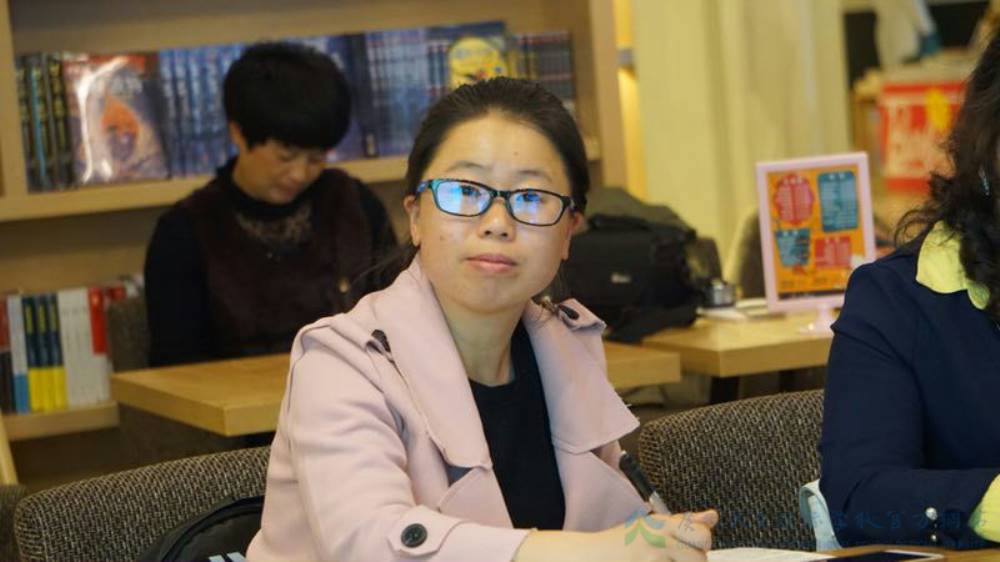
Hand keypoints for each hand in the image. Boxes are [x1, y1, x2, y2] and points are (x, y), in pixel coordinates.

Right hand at [514, 510, 717, 561]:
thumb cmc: (621, 544)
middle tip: (676, 559)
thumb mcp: (651, 527)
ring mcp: (652, 559)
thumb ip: (684, 522)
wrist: (590, 557)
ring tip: (662, 561)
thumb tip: (713, 515)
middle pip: (700, 558)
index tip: (692, 546)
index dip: (702, 543)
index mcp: (661, 525)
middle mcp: (658, 541)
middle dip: (693, 561)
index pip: (702, 533)